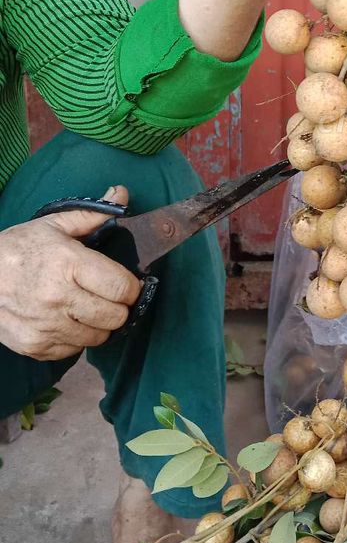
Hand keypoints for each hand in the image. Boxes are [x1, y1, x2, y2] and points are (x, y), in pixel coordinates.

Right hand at [0, 186, 140, 360]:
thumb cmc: (17, 249)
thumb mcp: (53, 225)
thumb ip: (93, 213)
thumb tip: (122, 192)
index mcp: (68, 264)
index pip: (122, 287)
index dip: (132, 286)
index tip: (128, 283)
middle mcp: (58, 298)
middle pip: (115, 317)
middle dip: (120, 307)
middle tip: (110, 297)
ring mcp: (45, 326)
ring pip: (97, 337)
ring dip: (99, 324)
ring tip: (88, 308)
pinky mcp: (34, 346)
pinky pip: (73, 350)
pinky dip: (76, 338)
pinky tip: (66, 320)